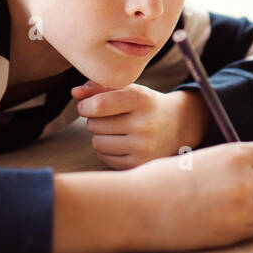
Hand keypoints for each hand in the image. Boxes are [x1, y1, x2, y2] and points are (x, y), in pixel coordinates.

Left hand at [72, 81, 205, 169]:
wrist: (178, 126)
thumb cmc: (145, 105)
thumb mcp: (129, 90)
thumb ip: (100, 87)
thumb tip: (74, 93)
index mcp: (141, 99)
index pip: (99, 105)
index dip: (85, 105)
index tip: (86, 105)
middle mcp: (144, 124)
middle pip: (94, 124)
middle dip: (95, 119)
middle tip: (109, 117)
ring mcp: (142, 147)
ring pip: (96, 142)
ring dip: (99, 135)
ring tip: (115, 130)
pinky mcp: (138, 164)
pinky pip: (103, 157)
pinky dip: (106, 150)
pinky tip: (120, 143)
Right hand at [124, 141, 252, 252]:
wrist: (136, 207)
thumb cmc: (162, 179)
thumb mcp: (202, 158)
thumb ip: (233, 162)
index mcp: (235, 154)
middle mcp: (243, 180)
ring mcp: (240, 210)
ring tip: (244, 205)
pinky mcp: (233, 234)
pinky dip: (249, 224)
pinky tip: (225, 219)